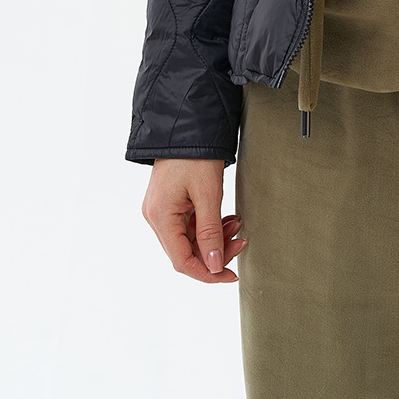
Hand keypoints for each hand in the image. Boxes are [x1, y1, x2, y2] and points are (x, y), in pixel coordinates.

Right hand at [141, 158, 247, 283]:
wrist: (189, 123)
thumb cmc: (196, 154)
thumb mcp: (208, 193)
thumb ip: (210, 232)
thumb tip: (215, 266)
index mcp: (160, 217)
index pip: (181, 261)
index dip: (207, 273)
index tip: (230, 275)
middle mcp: (156, 217)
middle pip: (186, 251)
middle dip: (216, 252)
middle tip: (242, 242)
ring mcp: (163, 209)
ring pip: (190, 238)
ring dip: (215, 237)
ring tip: (238, 225)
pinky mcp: (171, 202)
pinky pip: (191, 224)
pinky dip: (210, 225)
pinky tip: (227, 219)